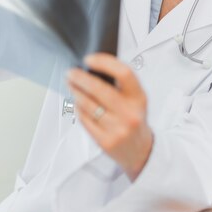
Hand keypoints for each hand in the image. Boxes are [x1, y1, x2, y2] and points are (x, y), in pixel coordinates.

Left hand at [67, 53, 153, 180]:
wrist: (140, 151)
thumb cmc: (134, 119)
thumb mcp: (135, 99)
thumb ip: (120, 85)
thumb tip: (92, 69)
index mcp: (139, 98)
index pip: (123, 73)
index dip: (104, 63)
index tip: (89, 59)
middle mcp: (130, 113)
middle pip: (99, 89)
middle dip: (80, 78)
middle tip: (71, 73)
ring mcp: (118, 129)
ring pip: (88, 105)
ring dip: (76, 92)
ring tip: (71, 86)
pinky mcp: (106, 141)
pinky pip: (85, 120)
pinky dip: (79, 109)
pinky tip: (78, 104)